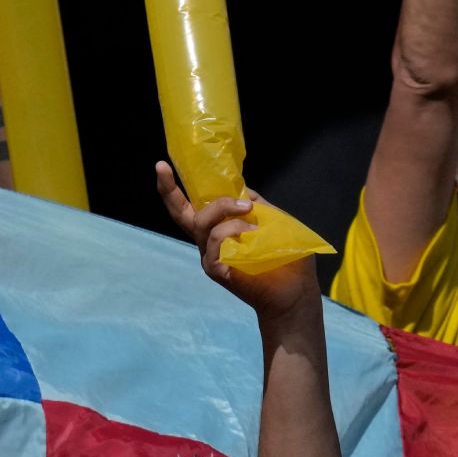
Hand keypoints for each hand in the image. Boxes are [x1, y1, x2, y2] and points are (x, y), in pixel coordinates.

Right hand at [156, 162, 318, 318]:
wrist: (295, 291)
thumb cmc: (286, 258)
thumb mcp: (273, 221)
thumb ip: (255, 205)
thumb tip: (241, 189)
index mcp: (220, 227)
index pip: (193, 206)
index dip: (174, 188)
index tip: (162, 165)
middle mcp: (208, 241)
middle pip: (180, 214)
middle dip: (169, 190)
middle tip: (162, 167)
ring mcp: (210, 255)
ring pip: (203, 222)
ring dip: (228, 212)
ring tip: (254, 221)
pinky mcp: (215, 268)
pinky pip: (216, 240)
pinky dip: (234, 231)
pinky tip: (254, 236)